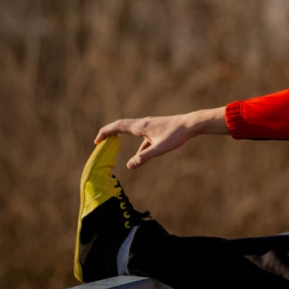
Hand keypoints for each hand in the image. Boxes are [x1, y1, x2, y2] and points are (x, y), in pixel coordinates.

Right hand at [95, 108, 227, 168]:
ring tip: (114, 143)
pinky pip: (142, 135)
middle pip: (121, 125)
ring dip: (121, 135)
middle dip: (109, 132)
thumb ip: (144, 157)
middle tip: (99, 140)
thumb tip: (129, 166)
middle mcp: (143, 123)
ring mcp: (150, 125)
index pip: (117, 127)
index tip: (97, 140)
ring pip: (131, 129)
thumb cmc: (176, 135)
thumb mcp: (160, 149)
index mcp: (140, 126)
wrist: (191, 124)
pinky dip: (136, 143)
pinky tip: (141, 154)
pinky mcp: (156, 128)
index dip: (105, 132)